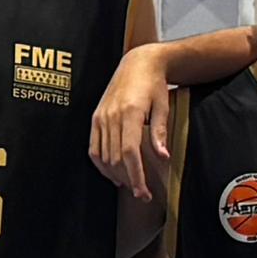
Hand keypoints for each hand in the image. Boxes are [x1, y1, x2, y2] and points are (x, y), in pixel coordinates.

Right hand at [87, 55, 176, 198]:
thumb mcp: (162, 106)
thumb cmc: (153, 84)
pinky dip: (101, 164)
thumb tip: (163, 157)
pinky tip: (112, 174)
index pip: (129, 152)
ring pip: (103, 156)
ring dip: (115, 175)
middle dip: (128, 180)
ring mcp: (101, 117)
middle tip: (141, 193)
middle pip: (116, 158)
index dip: (135, 175)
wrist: (137, 63)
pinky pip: (93, 147)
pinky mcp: (95, 118)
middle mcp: (112, 115)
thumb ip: (159, 133)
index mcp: (130, 112)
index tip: (142, 191)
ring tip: (129, 185)